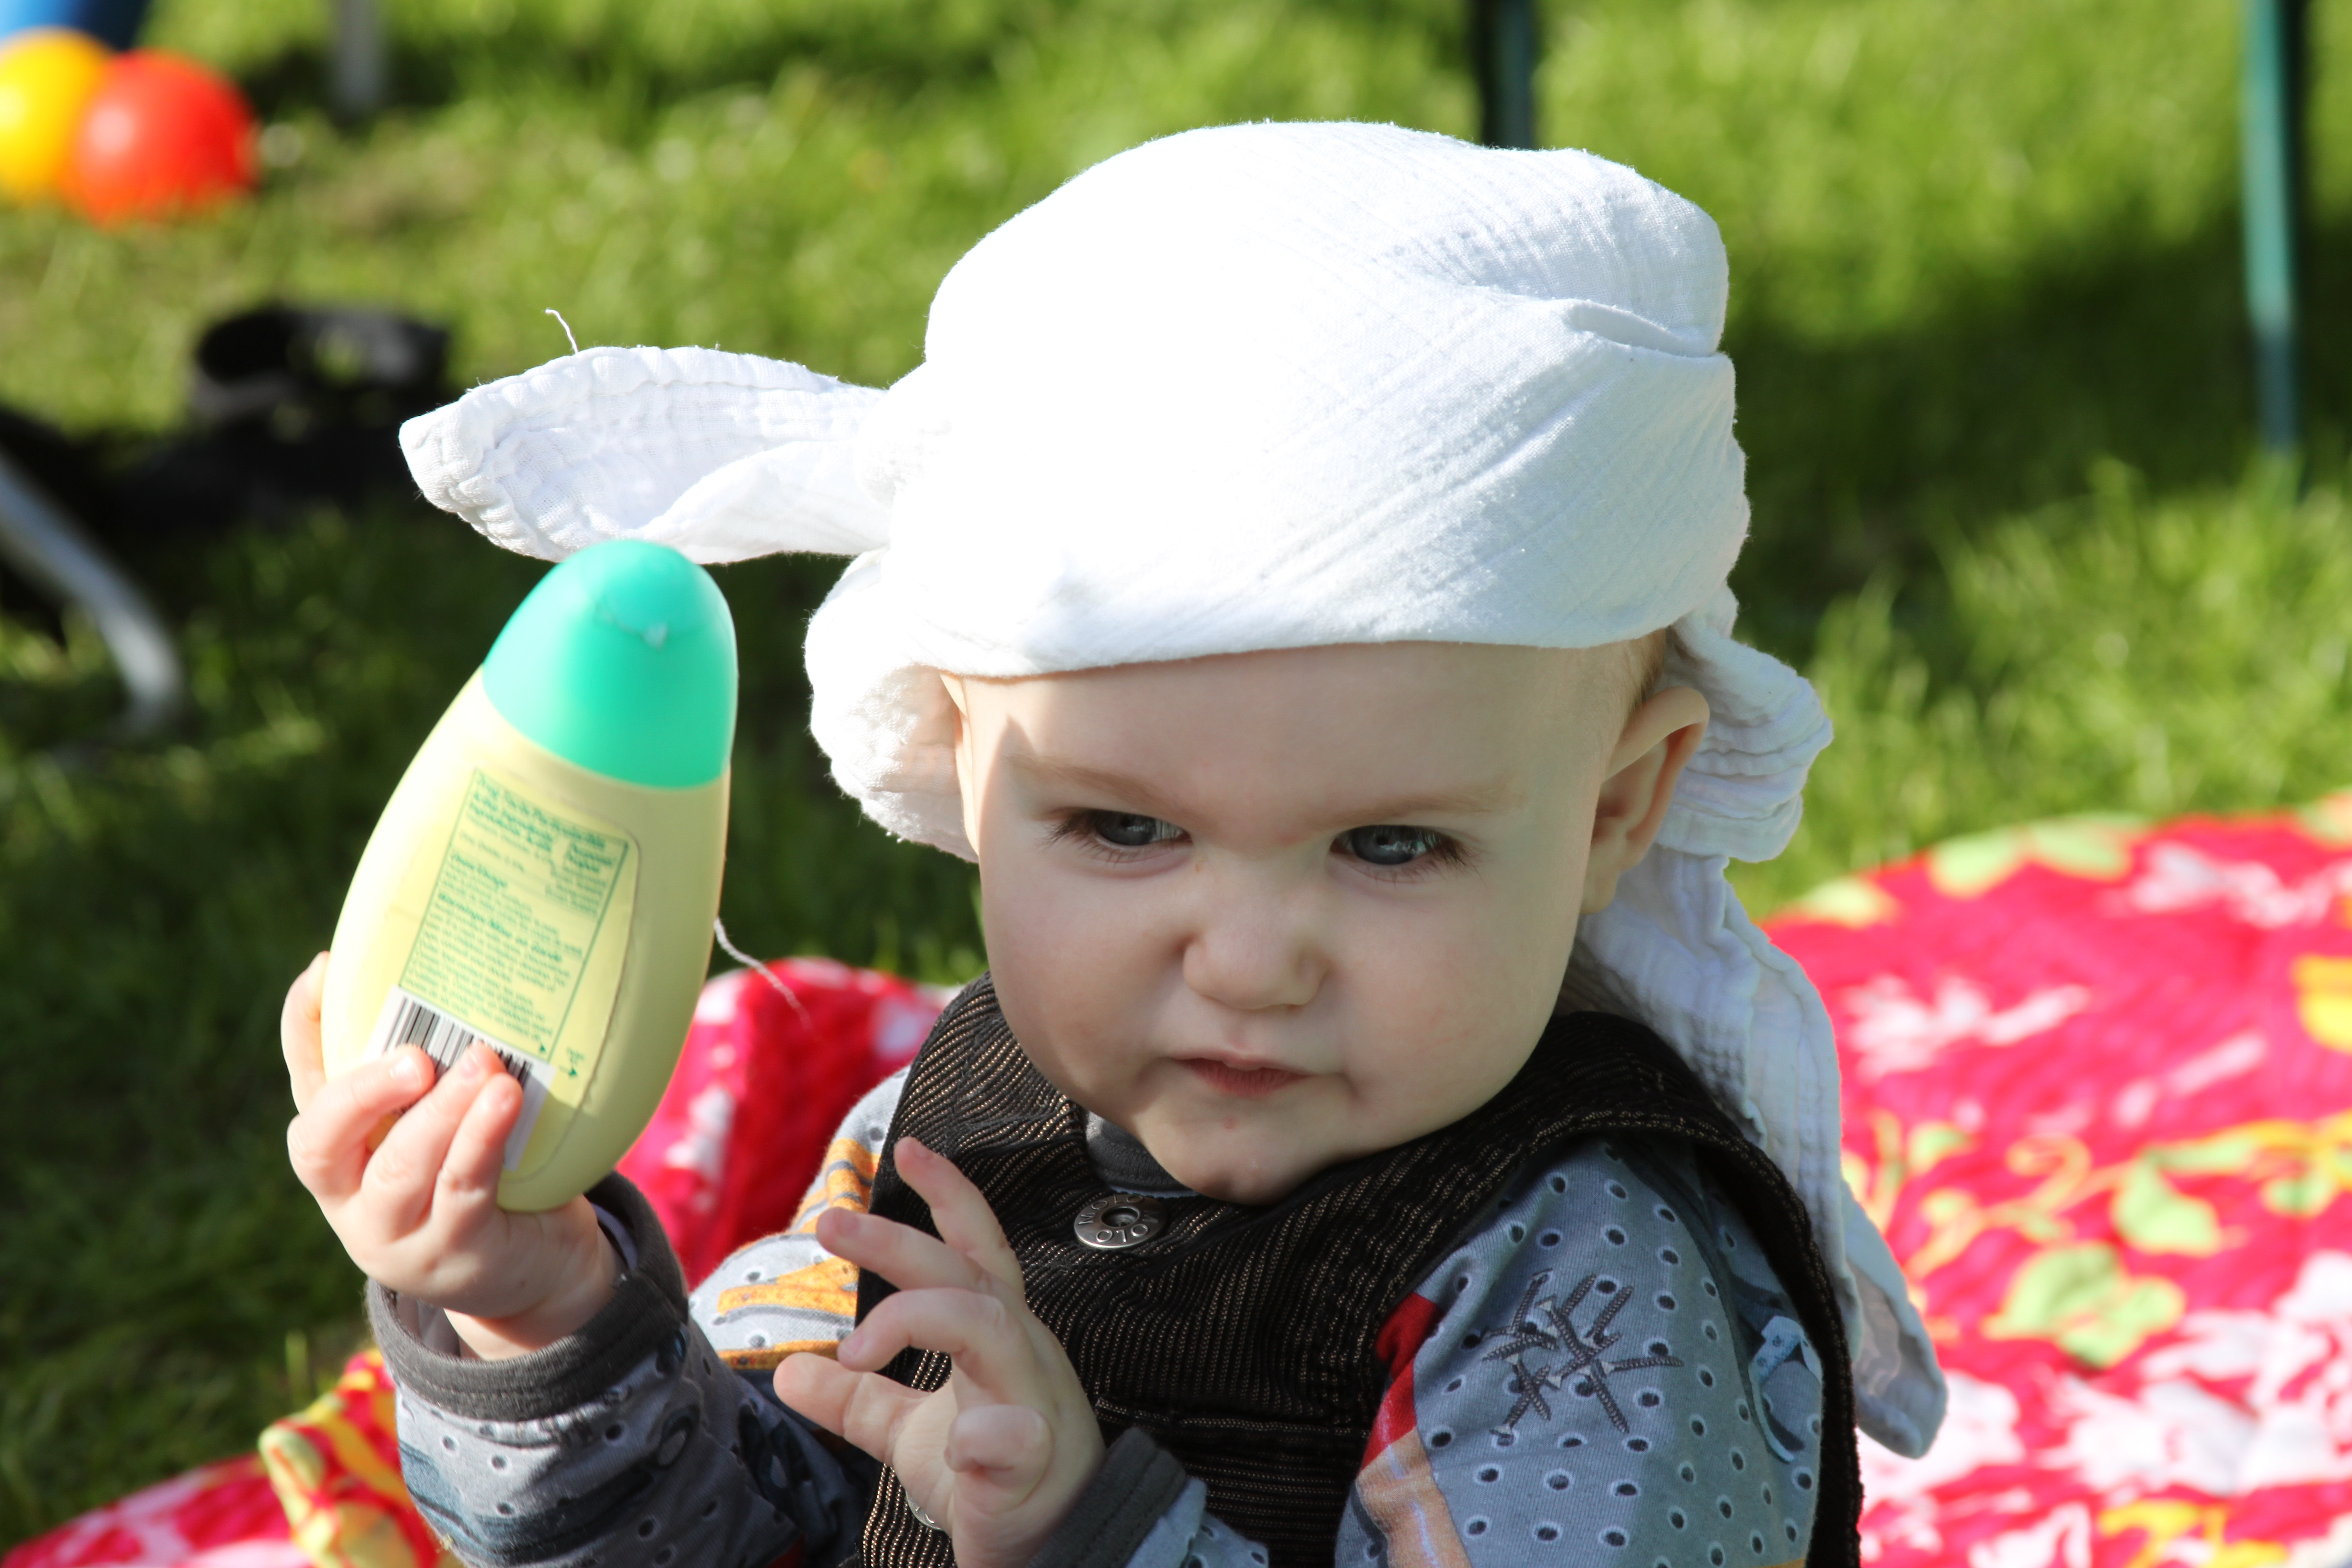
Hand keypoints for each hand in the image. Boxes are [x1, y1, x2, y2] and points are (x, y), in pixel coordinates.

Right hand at [281, 953, 616, 1358]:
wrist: (535, 1269)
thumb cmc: (483, 1175)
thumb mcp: (446, 1127)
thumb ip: (433, 1074)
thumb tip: (446, 973)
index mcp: (340, 1156)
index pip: (305, 1089)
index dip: (302, 1031)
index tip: (325, 969)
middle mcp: (351, 1199)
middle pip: (325, 1143)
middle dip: (363, 1092)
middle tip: (414, 1054)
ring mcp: (397, 1236)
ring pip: (400, 1171)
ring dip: (440, 1113)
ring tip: (483, 1063)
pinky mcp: (455, 1255)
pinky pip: (462, 1192)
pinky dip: (481, 1141)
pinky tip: (504, 1101)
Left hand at [773, 1138, 1103, 1567]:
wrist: (1052, 1552)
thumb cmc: (994, 1483)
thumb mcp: (911, 1432)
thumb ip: (857, 1399)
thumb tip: (790, 1371)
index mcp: (999, 1337)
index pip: (977, 1250)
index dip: (949, 1195)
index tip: (907, 1149)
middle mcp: (1023, 1353)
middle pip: (967, 1274)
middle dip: (898, 1240)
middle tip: (830, 1223)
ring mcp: (1035, 1403)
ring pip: (994, 1326)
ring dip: (917, 1319)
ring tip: (854, 1349)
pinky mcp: (1036, 1465)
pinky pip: (1018, 1436)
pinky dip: (985, 1434)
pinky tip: (956, 1440)